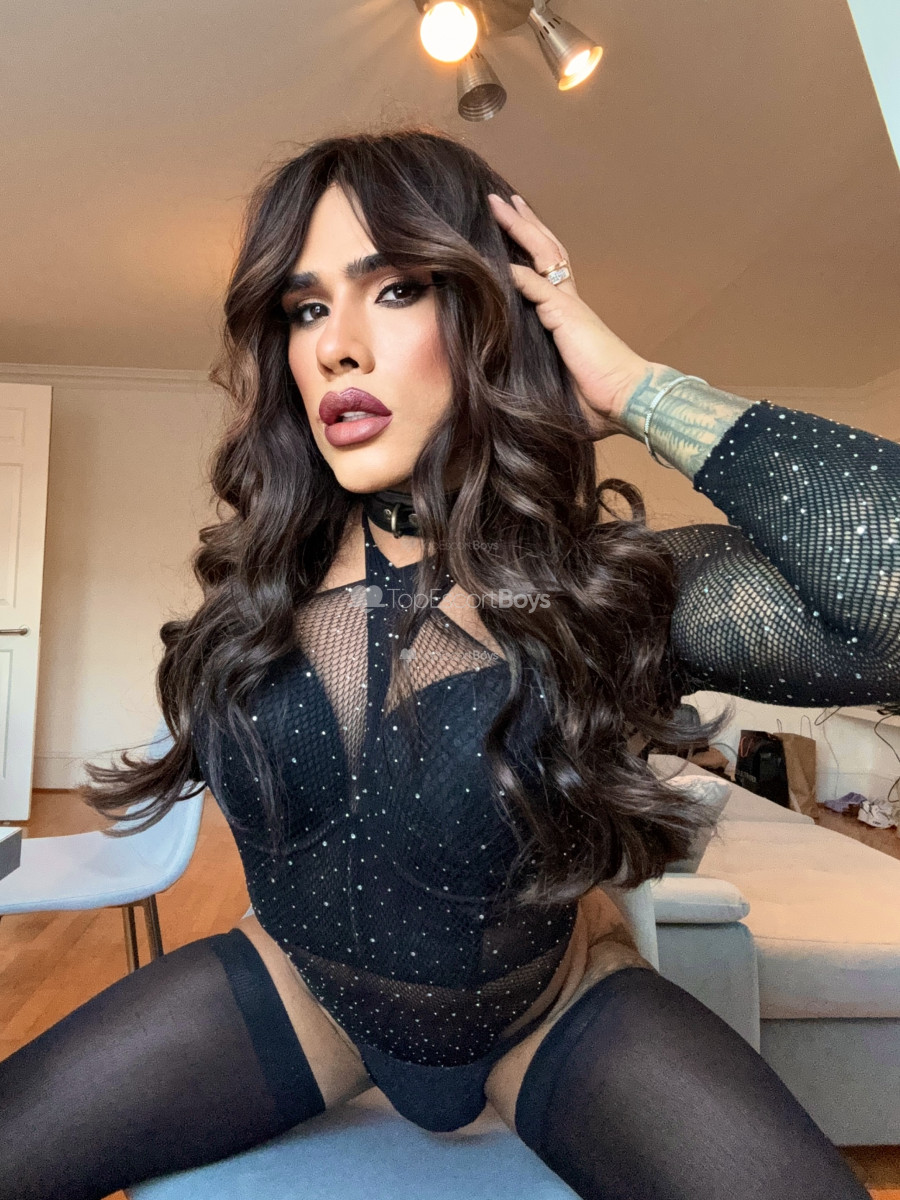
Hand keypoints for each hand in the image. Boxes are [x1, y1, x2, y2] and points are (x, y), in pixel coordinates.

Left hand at [487, 192, 648, 433]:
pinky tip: (495, 255)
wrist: (628, 398)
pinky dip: (515, 269)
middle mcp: (569, 302)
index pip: (547, 271)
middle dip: (524, 225)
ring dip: (520, 229)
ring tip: (499, 205)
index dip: (531, 249)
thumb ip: (543, 366)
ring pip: (542, 254)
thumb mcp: (561, 377)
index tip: (514, 231)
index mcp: (570, 315)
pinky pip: (534, 284)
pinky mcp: (564, 314)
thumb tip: (518, 380)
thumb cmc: (600, 398)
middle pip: (546, 250)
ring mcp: (567, 304)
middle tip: (504, 202)